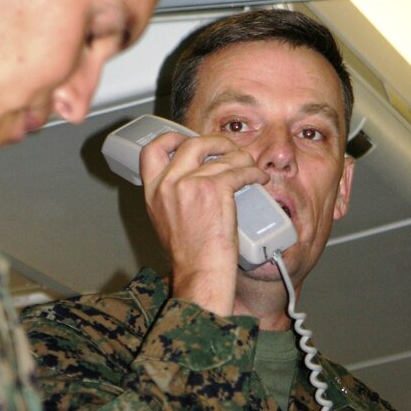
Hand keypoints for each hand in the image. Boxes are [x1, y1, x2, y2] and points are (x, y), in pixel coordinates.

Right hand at [139, 131, 268, 315]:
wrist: (200, 273)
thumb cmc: (189, 256)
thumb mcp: (167, 221)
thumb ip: (173, 195)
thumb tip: (195, 176)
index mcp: (152, 193)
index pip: (152, 150)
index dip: (171, 138)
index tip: (187, 138)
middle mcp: (167, 185)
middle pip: (191, 144)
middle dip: (215, 142)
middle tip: (228, 150)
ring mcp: (190, 184)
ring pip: (221, 157)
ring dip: (241, 159)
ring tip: (249, 168)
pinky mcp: (214, 189)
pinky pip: (239, 170)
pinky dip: (253, 173)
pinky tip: (258, 178)